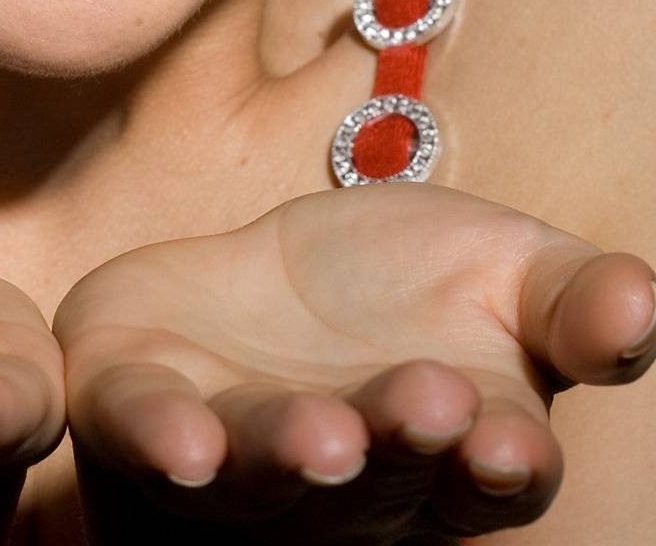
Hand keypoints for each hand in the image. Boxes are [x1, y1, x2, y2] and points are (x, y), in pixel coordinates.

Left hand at [53, 182, 655, 543]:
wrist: (272, 267)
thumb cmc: (404, 285)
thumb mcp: (508, 267)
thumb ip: (575, 297)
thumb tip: (643, 305)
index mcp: (446, 452)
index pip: (486, 474)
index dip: (499, 461)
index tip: (506, 437)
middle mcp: (341, 476)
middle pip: (376, 471)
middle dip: (400, 438)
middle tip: (427, 403)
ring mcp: (234, 447)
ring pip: (262, 465)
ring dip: (290, 453)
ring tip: (323, 435)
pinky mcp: (138, 403)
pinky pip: (141, 431)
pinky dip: (161, 438)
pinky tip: (185, 442)